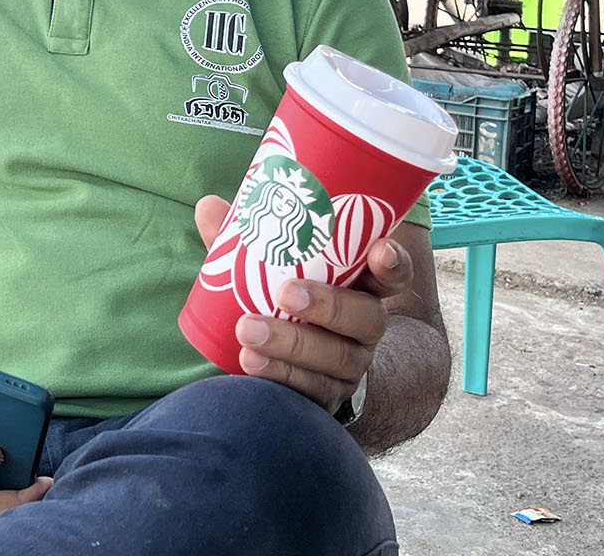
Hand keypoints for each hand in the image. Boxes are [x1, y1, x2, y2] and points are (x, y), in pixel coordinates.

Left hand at [223, 248, 434, 413]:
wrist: (285, 366)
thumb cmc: (282, 306)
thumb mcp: (270, 273)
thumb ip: (248, 244)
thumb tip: (211, 207)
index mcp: (362, 290)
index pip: (393, 275)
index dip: (393, 264)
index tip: (379, 249)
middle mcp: (365, 329)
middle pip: (367, 318)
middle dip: (329, 306)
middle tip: (285, 294)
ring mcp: (350, 366)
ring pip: (337, 358)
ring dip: (292, 343)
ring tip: (246, 330)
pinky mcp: (327, 396)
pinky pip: (312, 390)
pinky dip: (280, 375)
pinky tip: (250, 362)